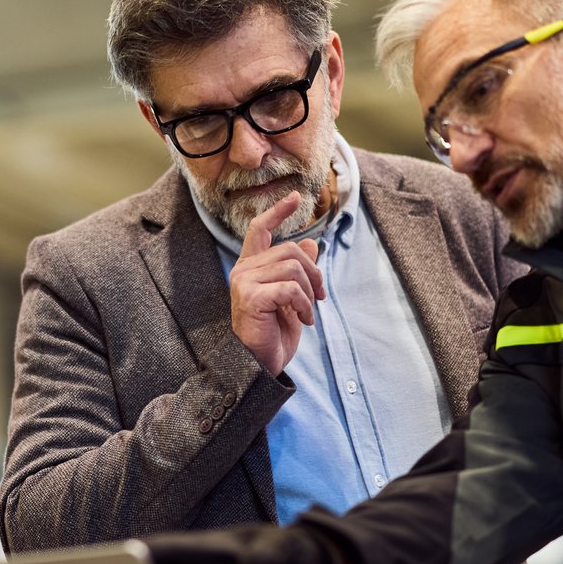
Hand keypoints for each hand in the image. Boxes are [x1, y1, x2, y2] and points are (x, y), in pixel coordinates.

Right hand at [230, 192, 325, 376]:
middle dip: (314, 273)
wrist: (259, 366)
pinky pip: (290, 287)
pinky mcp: (250, 297)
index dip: (278, 212)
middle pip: (291, 250)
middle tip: (319, 297)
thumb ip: (297, 271)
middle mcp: (243, 271)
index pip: (260, 230)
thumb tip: (311, 243)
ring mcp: (243, 282)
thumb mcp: (292, 299)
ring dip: (309, 292)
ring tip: (308, 312)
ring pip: (293, 267)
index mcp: (251, 268)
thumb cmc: (273, 334)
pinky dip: (304, 304)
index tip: (295, 197)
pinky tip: (304, 320)